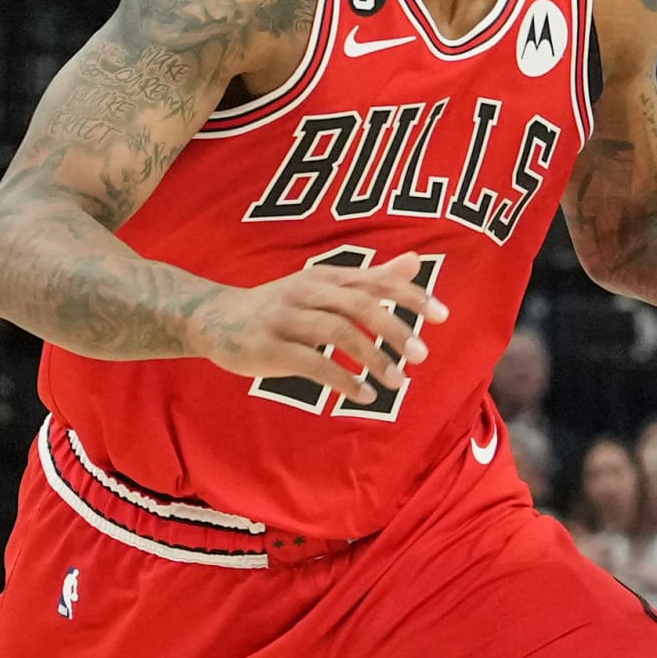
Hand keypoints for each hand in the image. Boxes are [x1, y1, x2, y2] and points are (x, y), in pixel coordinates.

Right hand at [193, 253, 447, 406]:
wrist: (214, 317)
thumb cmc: (280, 304)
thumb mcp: (324, 285)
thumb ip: (371, 277)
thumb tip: (416, 263)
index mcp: (324, 276)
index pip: (375, 280)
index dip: (410, 296)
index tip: (442, 315)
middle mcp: (307, 292)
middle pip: (360, 305)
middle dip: (395, 329)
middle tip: (422, 354)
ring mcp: (286, 319)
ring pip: (338, 334)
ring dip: (374, 358)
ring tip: (398, 381)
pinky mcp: (270, 348)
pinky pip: (313, 364)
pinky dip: (343, 380)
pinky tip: (364, 395)